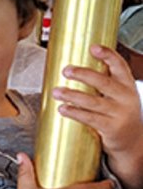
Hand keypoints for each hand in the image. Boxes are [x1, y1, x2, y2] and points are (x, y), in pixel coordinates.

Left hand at [54, 44, 142, 188]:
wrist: (132, 141)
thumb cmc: (119, 113)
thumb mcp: (119, 95)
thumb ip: (104, 81)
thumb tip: (74, 64)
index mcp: (127, 85)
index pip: (120, 66)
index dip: (108, 55)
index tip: (93, 47)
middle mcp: (126, 98)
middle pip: (104, 83)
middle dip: (84, 75)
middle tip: (66, 70)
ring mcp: (119, 114)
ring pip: (93, 102)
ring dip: (72, 95)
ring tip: (56, 91)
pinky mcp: (111, 128)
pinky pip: (90, 118)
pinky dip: (75, 113)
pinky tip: (62, 109)